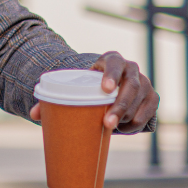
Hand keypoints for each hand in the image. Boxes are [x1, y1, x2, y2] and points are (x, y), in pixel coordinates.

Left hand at [29, 51, 158, 132]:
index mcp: (112, 60)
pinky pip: (148, 113)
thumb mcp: (76, 86)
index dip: (111, 75)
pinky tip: (124, 128)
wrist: (110, 85)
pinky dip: (136, 123)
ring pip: (141, 101)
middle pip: (131, 86)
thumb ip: (56, 97)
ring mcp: (145, 83)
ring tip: (110, 127)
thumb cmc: (89, 85)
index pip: (114, 63)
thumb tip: (35, 113)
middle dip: (120, 106)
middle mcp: (132, 68)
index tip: (104, 89)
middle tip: (106, 124)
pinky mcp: (152, 97)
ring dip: (128, 117)